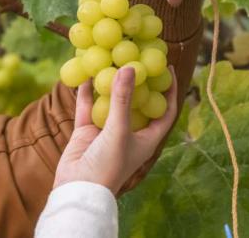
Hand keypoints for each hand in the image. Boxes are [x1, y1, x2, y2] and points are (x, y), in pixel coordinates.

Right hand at [53, 66, 177, 194]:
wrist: (79, 189)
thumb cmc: (108, 165)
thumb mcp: (119, 130)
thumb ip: (122, 99)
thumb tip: (129, 67)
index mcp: (147, 138)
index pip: (164, 110)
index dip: (169, 90)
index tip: (167, 68)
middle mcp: (129, 132)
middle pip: (137, 102)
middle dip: (137, 81)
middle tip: (136, 58)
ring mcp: (107, 131)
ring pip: (111, 102)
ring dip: (110, 84)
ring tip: (110, 61)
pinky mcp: (87, 131)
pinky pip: (88, 107)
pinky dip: (87, 93)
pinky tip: (86, 76)